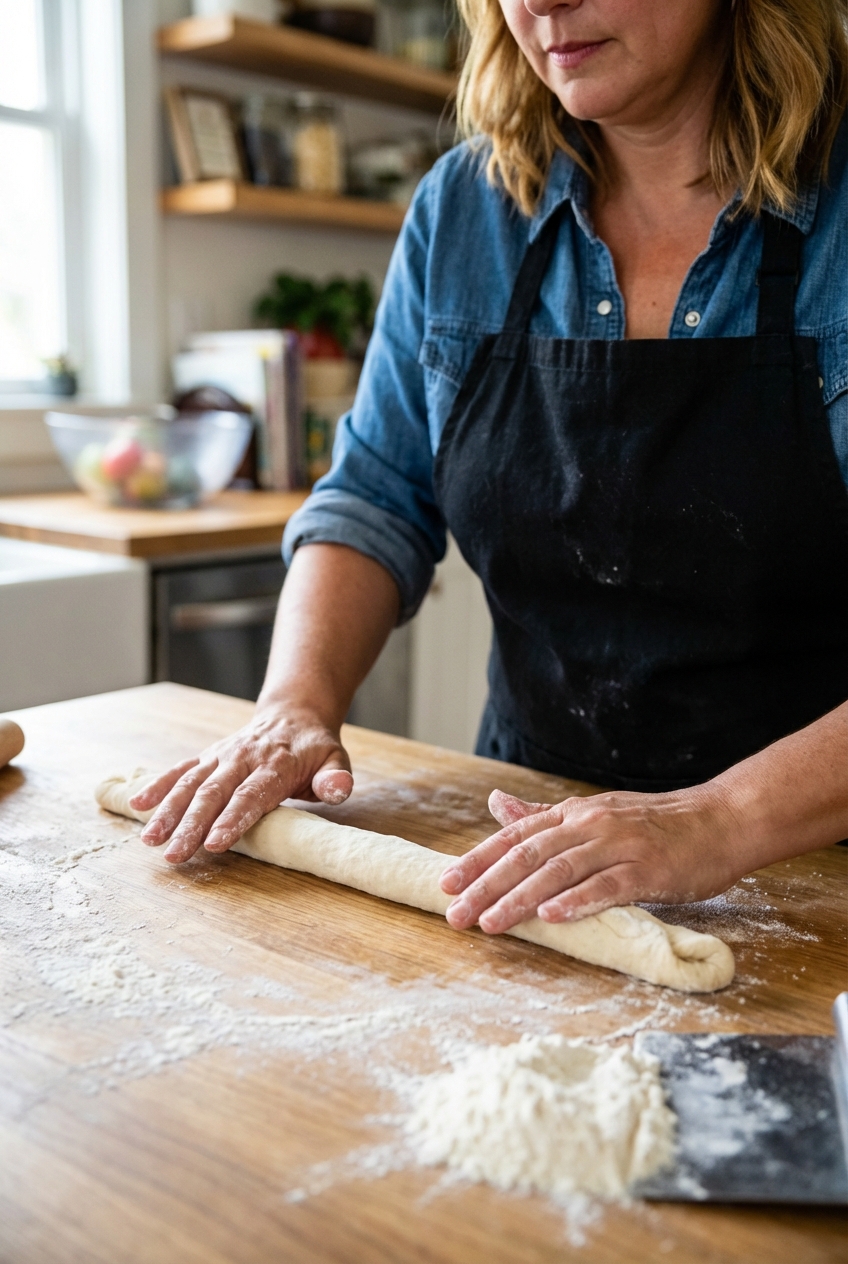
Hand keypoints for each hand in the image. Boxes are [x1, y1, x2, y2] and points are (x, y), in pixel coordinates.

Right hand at [128, 705, 352, 863]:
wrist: (294, 713)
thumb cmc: (315, 748)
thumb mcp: (336, 759)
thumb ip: (335, 778)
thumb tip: (339, 791)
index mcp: (276, 764)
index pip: (251, 794)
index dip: (233, 819)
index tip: (214, 843)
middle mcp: (243, 758)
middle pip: (214, 793)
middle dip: (192, 825)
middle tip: (175, 854)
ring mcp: (221, 756)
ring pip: (191, 783)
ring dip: (168, 811)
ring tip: (150, 839)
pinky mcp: (207, 756)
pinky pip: (180, 769)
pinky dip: (158, 785)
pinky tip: (137, 804)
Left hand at [439, 785, 744, 932]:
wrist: (721, 820)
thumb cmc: (657, 824)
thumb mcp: (595, 813)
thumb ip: (545, 816)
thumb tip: (497, 804)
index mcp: (573, 814)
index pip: (514, 836)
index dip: (477, 859)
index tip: (445, 883)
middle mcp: (589, 825)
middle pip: (527, 855)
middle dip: (486, 886)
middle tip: (455, 914)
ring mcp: (619, 846)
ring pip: (558, 872)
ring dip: (520, 899)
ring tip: (490, 922)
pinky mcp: (648, 870)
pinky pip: (608, 887)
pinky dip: (577, 901)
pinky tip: (551, 917)